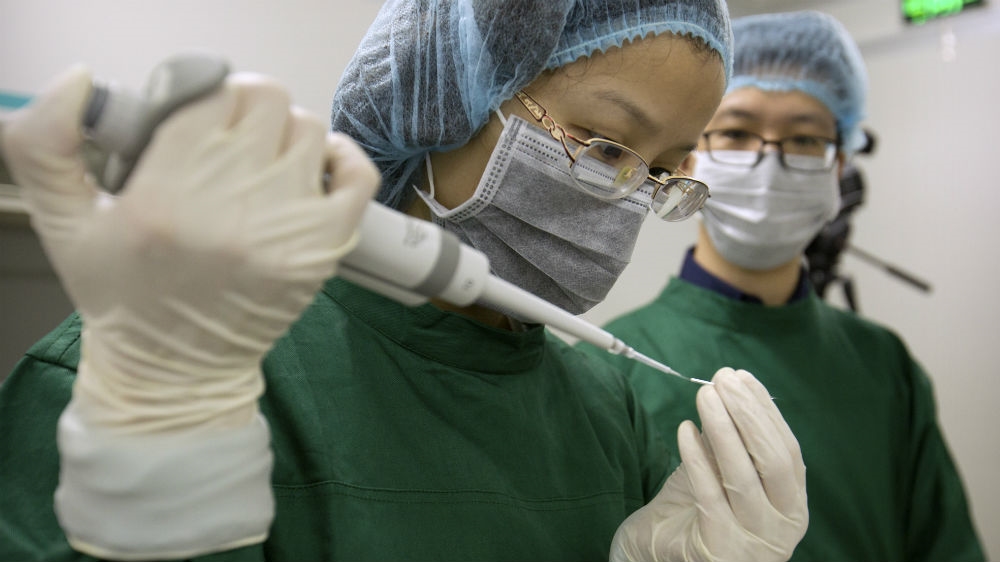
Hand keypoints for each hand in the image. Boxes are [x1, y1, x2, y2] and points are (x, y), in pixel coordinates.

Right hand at [3, 65, 379, 431]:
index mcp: (166, 192)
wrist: (177, 371)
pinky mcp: (324, 248)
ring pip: (308, 129)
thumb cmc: (121, 294)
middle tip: (229, 143)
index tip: (197, 124)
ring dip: (287, 137)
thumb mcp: (64, 223)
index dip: (205, 99)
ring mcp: (287, 226)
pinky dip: (342, 159)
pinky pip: (357, 175)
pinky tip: (317, 167)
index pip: (211, 94)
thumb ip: (48, 147)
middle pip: (266, 102)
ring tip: (263, 165)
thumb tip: (74, 82)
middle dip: (245, 114)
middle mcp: (233, 203)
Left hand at [610, 368, 807, 561]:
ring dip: (723, 429)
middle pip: (772, 462)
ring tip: (705, 396)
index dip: (766, 412)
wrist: (659, 556)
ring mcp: (752, 542)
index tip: (742, 378)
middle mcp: (781, 528)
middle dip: (748, 414)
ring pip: (742, 477)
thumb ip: (733, 443)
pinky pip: (709, 495)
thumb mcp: (721, 474)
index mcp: (792, 506)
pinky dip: (697, 458)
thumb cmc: (694, 512)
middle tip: (723, 380)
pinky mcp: (718, 549)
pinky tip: (685, 430)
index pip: (786, 451)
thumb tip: (731, 390)